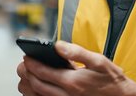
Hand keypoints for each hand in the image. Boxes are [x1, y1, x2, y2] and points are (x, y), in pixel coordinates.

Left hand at [17, 40, 135, 95]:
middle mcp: (67, 95)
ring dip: (29, 87)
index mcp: (73, 81)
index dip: (31, 64)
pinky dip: (38, 95)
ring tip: (28, 76)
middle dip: (27, 74)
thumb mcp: (99, 61)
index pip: (43, 72)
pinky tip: (39, 88)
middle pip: (37, 86)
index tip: (26, 57)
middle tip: (23, 65)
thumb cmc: (112, 80)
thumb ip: (77, 52)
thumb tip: (58, 45)